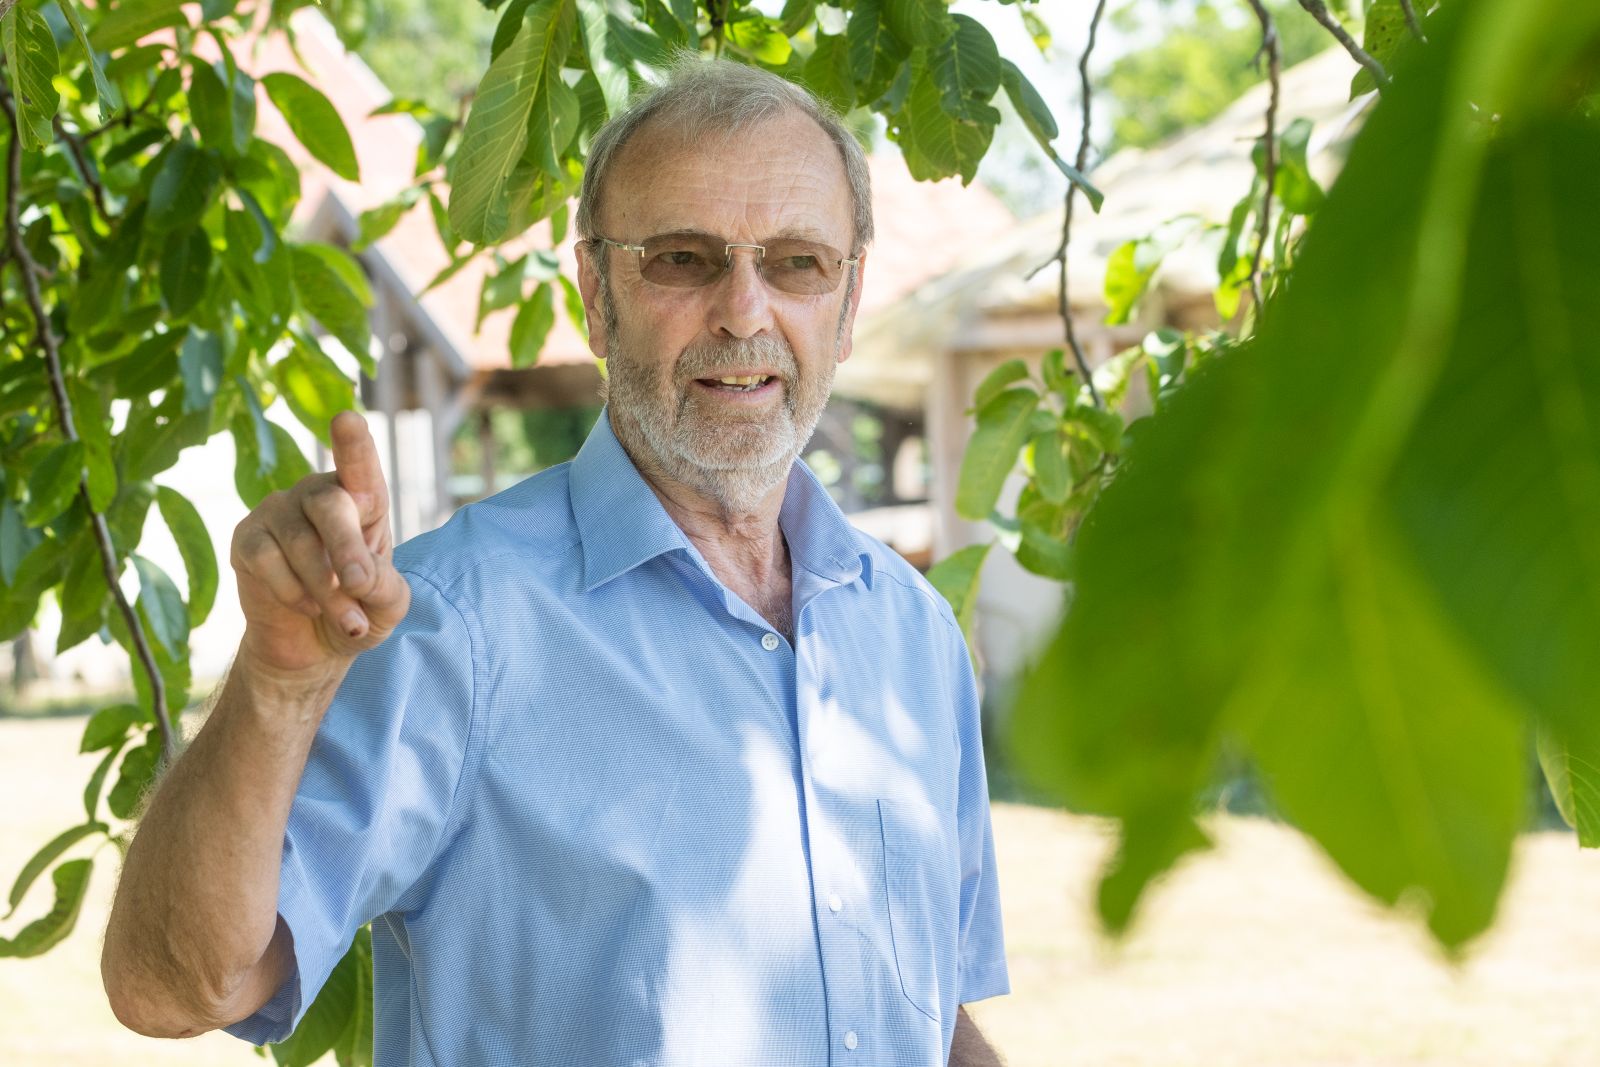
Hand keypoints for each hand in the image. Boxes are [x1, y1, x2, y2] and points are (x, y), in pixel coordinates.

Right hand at [230, 411, 410, 675]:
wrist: (313, 646)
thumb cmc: (360, 610)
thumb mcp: (388, 604)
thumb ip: (383, 586)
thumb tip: (356, 577)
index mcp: (361, 497)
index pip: (359, 465)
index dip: (353, 444)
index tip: (347, 418)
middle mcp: (317, 493)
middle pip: (330, 506)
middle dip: (347, 549)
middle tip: (359, 585)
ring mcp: (278, 512)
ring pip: (300, 543)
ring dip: (327, 590)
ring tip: (349, 622)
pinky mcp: (246, 539)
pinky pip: (266, 561)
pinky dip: (293, 593)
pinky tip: (306, 607)